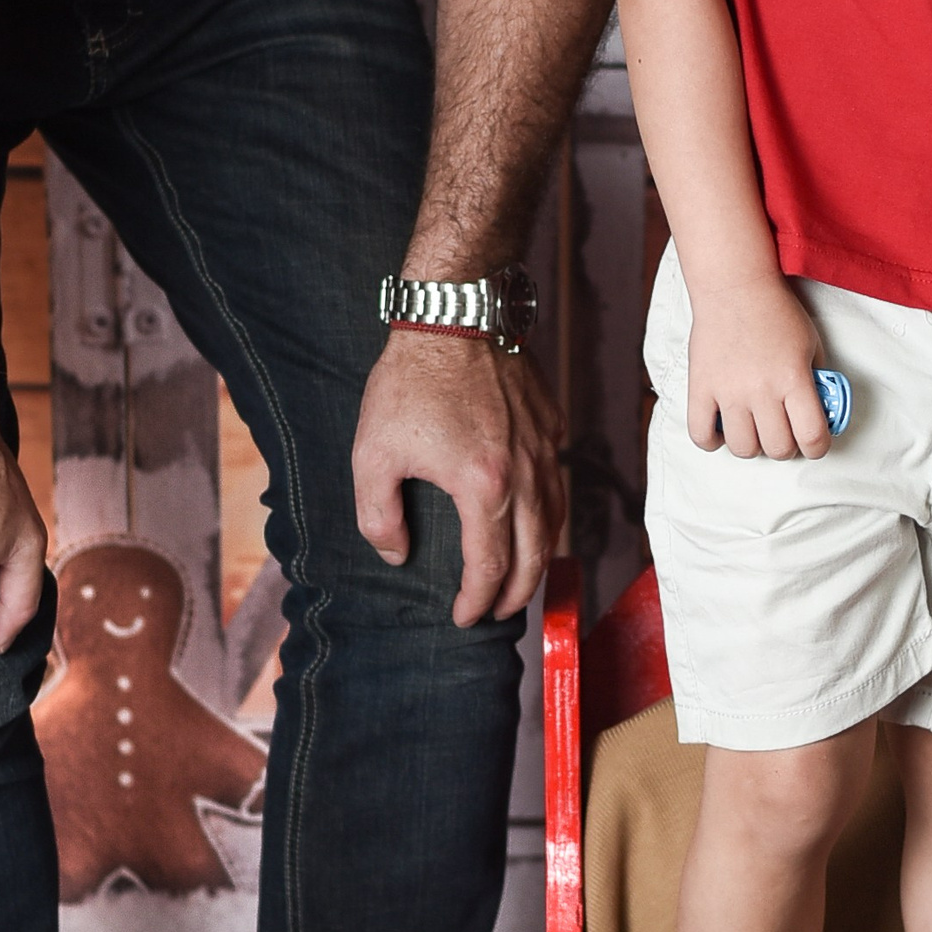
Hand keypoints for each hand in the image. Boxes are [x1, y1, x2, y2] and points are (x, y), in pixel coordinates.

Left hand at [354, 332, 565, 625]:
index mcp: (484, 488)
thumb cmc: (411, 381)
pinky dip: (549, 515)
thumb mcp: (372, 453)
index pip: (490, 568)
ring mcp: (545, 450)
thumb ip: (379, 515)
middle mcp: (527, 475)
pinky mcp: (551, 426)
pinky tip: (532, 519)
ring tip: (520, 578)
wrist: (456, 314)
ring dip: (539, 560)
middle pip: (535, 557)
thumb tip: (397, 553)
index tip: (463, 617)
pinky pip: (558, 484)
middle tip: (498, 613)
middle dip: (517, 595)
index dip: (477, 602)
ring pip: (555, 523)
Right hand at [687, 277, 829, 459]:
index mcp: (794, 378)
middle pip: (778, 449)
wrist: (735, 286)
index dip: (817, 448)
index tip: (814, 443)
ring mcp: (728, 391)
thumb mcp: (810, 344)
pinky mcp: (701, 387)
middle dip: (786, 447)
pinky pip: (701, 434)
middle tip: (783, 432)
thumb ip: (817, 379)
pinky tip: (722, 430)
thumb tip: (821, 411)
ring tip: (753, 429)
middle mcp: (761, 390)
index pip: (812, 436)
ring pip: (743, 448)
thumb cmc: (776, 312)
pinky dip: (712, 441)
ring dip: (753, 445)